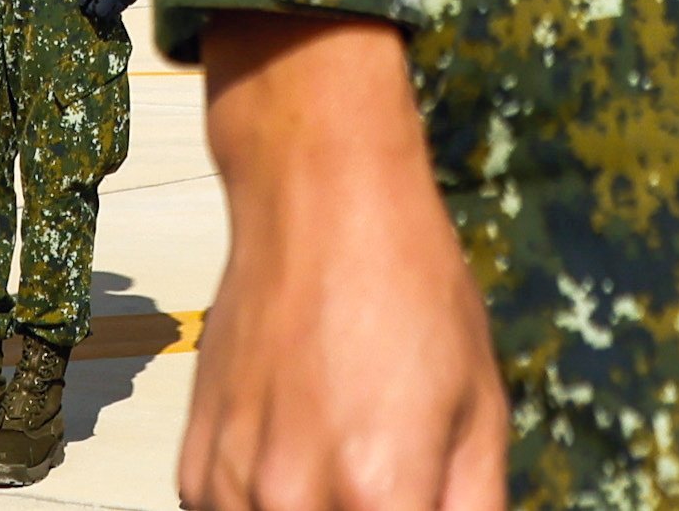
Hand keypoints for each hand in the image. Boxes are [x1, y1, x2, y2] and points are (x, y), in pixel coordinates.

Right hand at [180, 13, 506, 510]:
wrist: (319, 199)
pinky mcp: (197, 469)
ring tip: (349, 464)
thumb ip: (475, 507)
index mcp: (379, 493)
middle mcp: (293, 499)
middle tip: (394, 483)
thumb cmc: (409, 285)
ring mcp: (233, 486)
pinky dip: (269, 510)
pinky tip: (304, 465)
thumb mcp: (482, 406)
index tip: (426, 506)